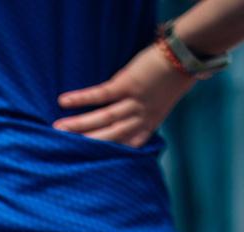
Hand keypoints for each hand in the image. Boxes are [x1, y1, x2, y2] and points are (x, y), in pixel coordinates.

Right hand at [54, 42, 192, 146]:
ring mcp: (134, 101)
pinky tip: (64, 101)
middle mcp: (140, 117)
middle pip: (110, 135)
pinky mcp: (127, 83)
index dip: (109, 155)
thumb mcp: (161, 102)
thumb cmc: (174, 77)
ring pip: (103, 118)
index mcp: (149, 124)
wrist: (185, 56)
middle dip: (86, 142)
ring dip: (79, 125)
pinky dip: (82, 99)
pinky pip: (101, 94)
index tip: (89, 163)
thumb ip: (143, 113)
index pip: (126, 146)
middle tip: (62, 148)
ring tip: (58, 129)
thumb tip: (120, 116)